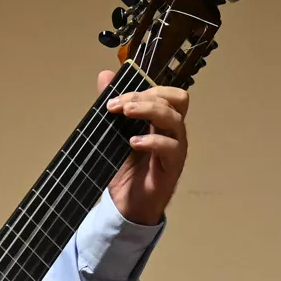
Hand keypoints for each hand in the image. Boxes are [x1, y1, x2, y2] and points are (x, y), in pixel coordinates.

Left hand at [99, 68, 189, 224]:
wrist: (126, 205)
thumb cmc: (125, 169)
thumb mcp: (113, 134)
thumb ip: (113, 106)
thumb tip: (105, 75)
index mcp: (160, 121)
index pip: (167, 93)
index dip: (144, 89)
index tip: (113, 96)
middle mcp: (172, 131)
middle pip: (176, 100)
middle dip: (145, 96)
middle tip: (118, 104)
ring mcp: (175, 148)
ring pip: (175, 120)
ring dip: (149, 111)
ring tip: (126, 114)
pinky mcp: (172, 167)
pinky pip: (171, 148)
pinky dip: (152, 141)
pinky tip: (133, 143)